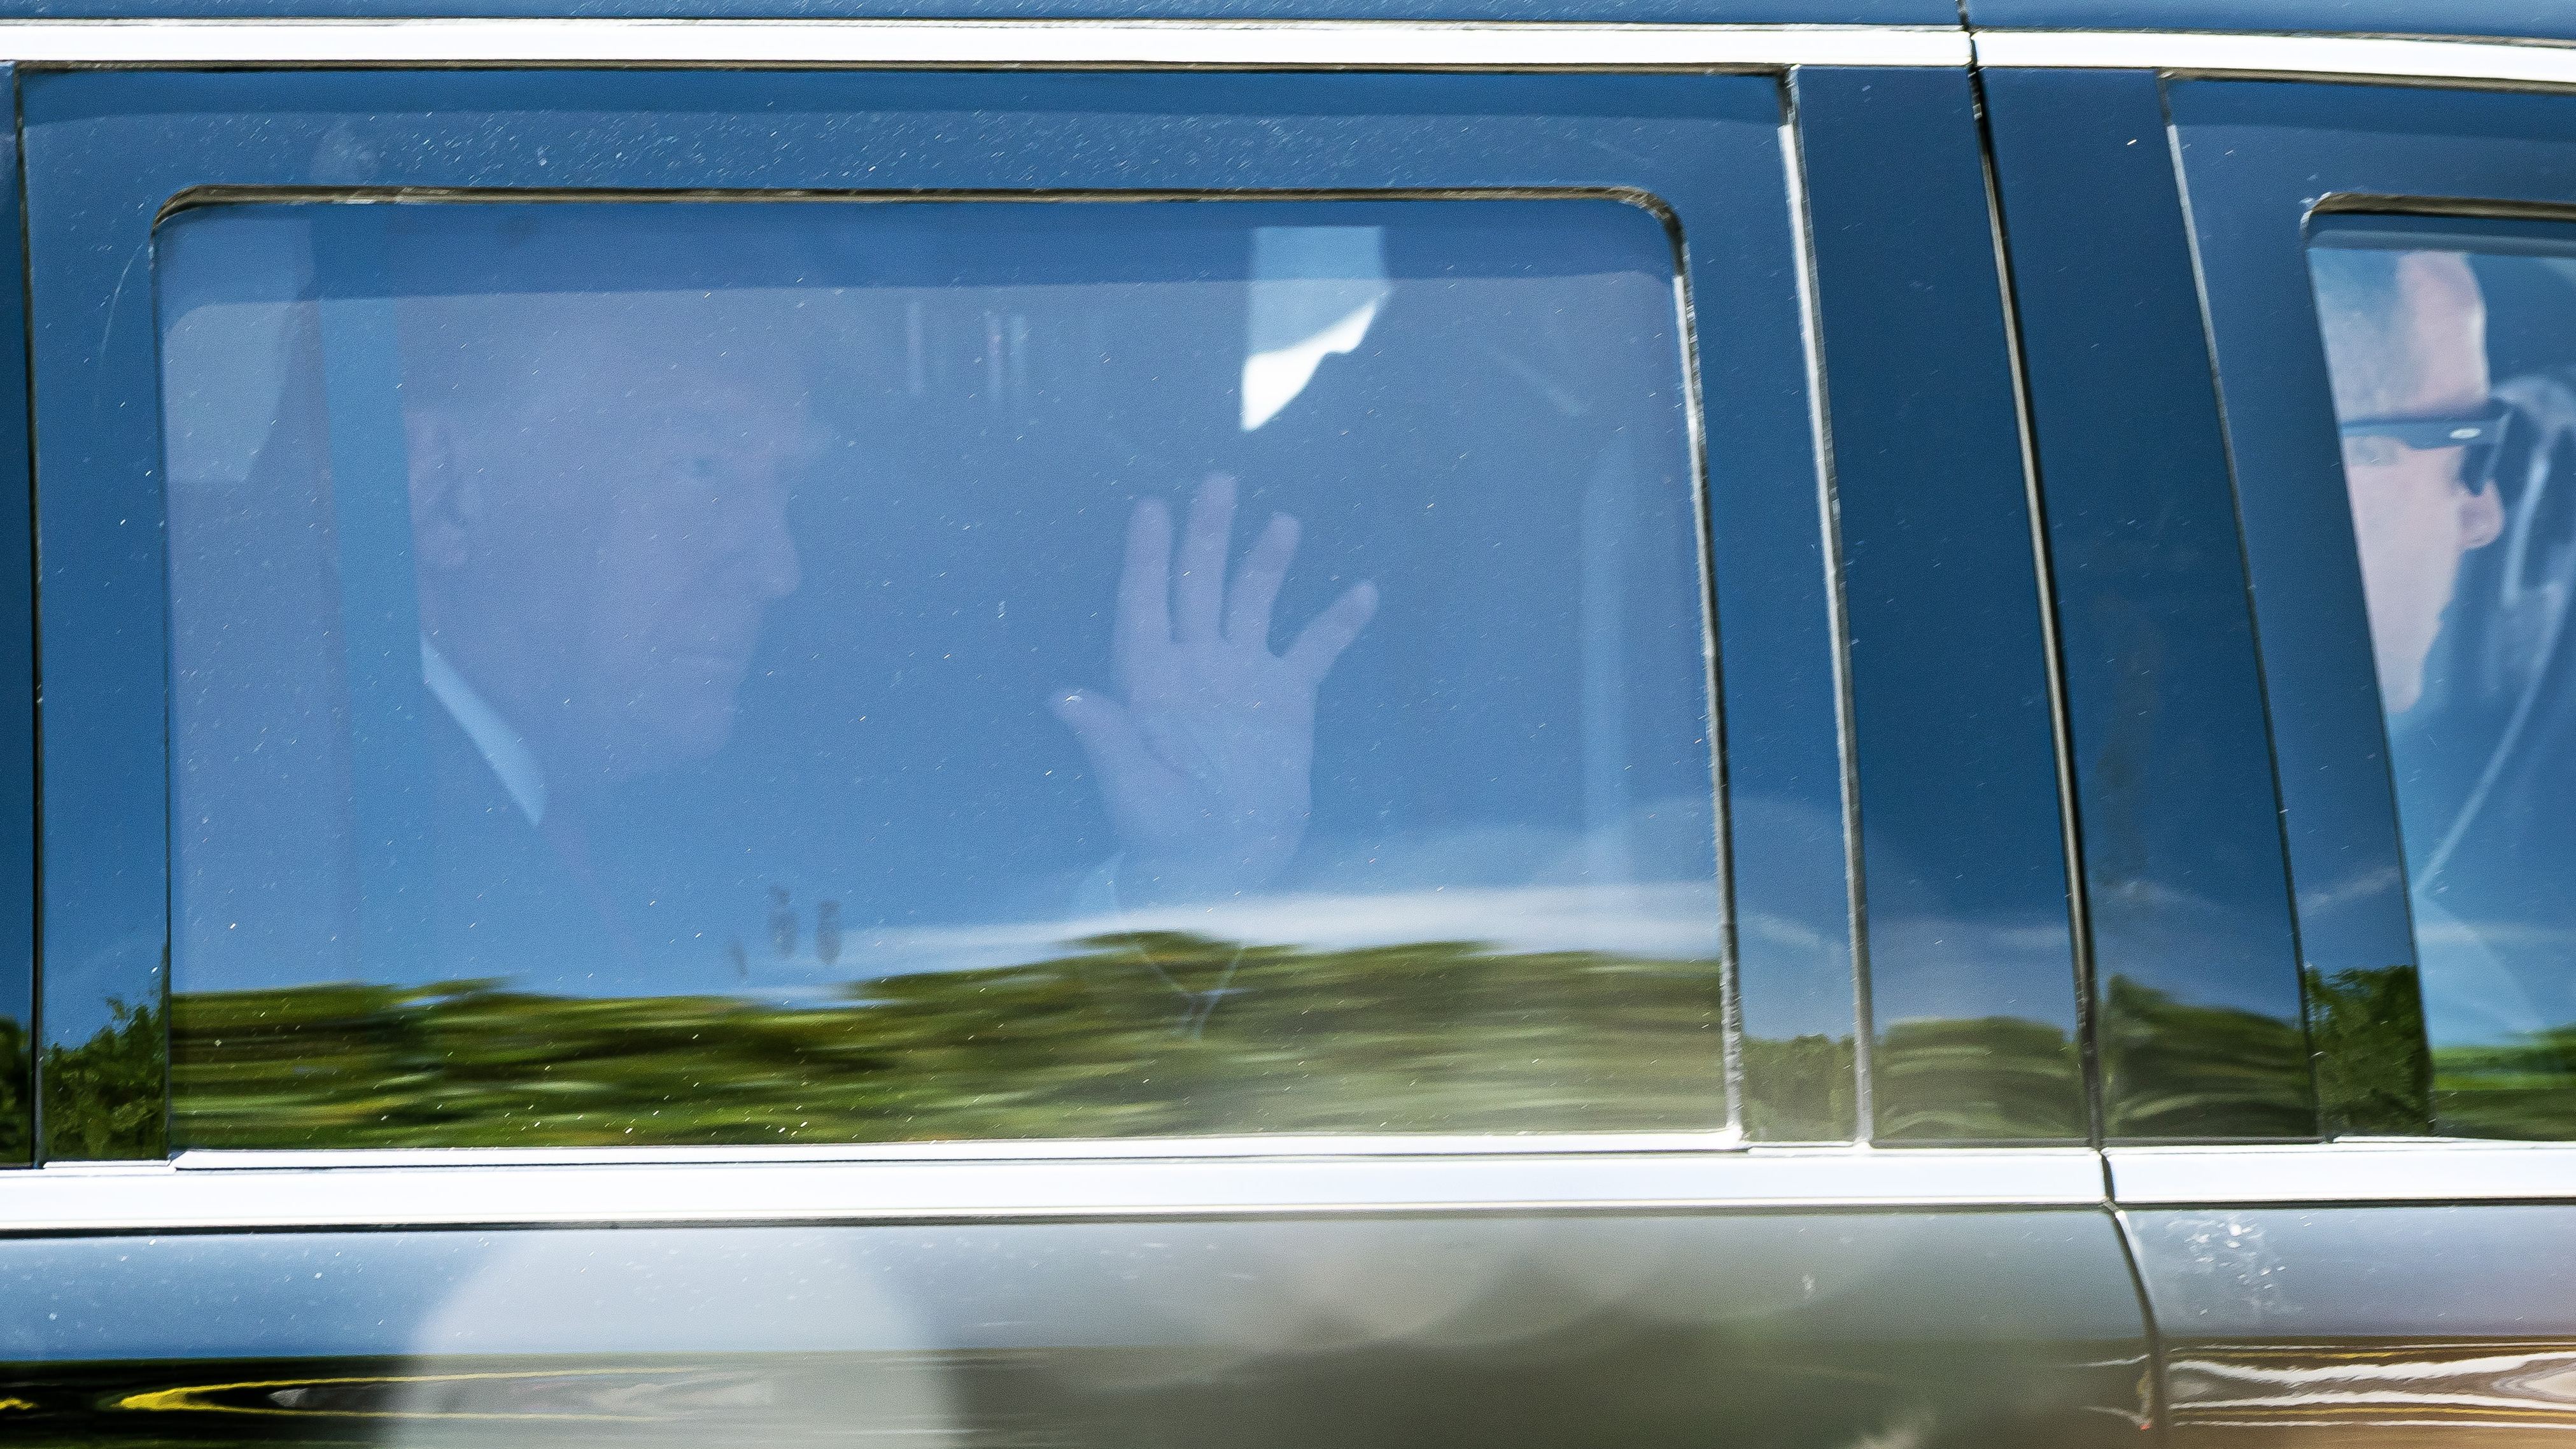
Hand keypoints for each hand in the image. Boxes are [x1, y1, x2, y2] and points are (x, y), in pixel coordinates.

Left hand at [1052, 474, 1376, 899]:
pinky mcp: (1286, 702)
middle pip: (1199, 588)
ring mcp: (1241, 680)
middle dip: (1208, 536)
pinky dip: (1337, 622)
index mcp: (1149, 682)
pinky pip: (1314, 650)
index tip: (1151, 509)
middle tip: (1219, 482)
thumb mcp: (1133, 790)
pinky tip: (1363, 592)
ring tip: (1284, 522)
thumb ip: (1107, 739)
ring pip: (1253, 604)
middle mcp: (1194, 668)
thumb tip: (1064, 697)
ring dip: (1266, 563)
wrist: (1222, 870)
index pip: (1145, 604)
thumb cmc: (1164, 837)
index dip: (1148, 557)